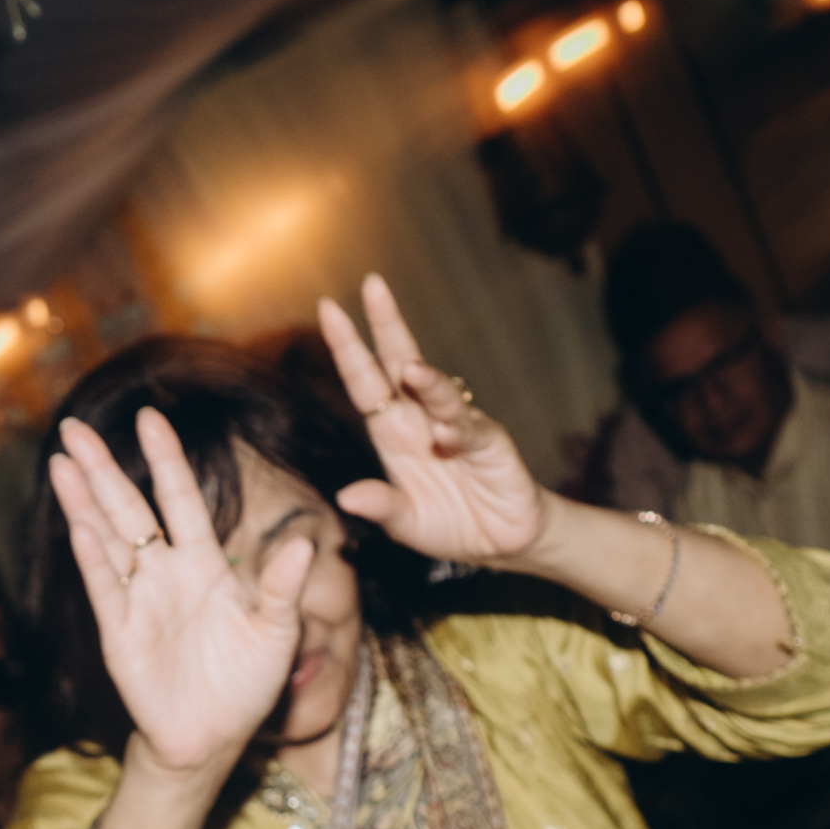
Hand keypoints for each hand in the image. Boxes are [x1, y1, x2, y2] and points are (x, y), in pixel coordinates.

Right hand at [49, 413, 312, 783]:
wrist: (213, 739)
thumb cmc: (246, 684)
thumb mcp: (277, 635)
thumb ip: (285, 590)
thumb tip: (305, 544)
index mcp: (204, 564)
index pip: (182, 500)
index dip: (166, 460)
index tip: (151, 417)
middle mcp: (165, 574)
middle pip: (130, 508)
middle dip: (103, 468)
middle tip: (75, 427)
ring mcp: (139, 601)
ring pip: (107, 540)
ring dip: (84, 502)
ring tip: (61, 462)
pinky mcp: (121, 635)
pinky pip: (107, 589)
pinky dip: (95, 558)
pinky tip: (81, 526)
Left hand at [317, 276, 547, 566]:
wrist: (500, 542)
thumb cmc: (450, 524)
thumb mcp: (407, 523)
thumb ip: (382, 507)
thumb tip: (347, 498)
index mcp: (392, 431)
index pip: (365, 381)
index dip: (348, 348)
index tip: (329, 309)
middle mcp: (422, 419)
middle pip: (402, 362)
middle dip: (388, 324)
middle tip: (373, 287)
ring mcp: (458, 426)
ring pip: (440, 393)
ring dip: (427, 382)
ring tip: (411, 371)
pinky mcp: (490, 444)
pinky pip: (471, 432)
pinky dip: (457, 433)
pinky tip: (445, 437)